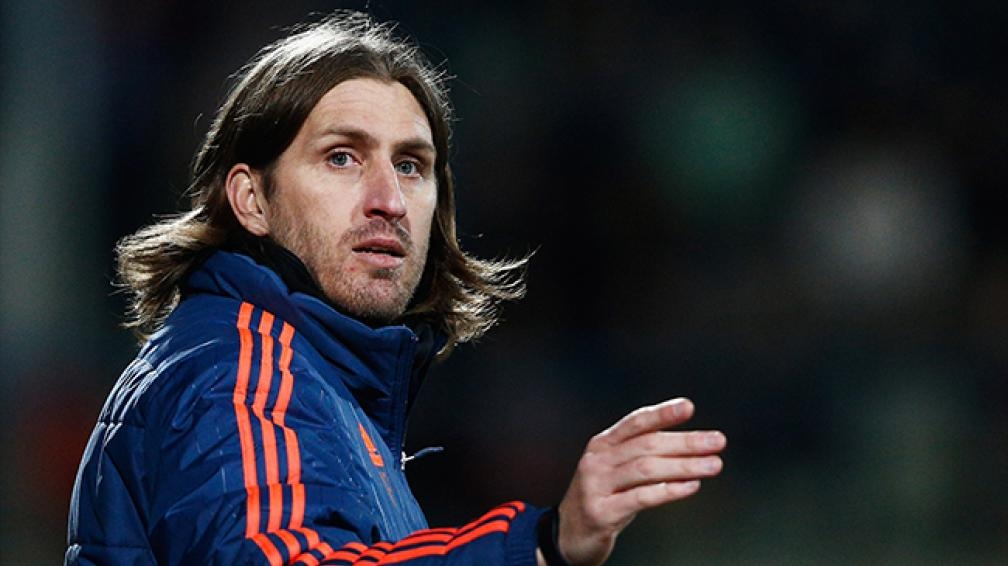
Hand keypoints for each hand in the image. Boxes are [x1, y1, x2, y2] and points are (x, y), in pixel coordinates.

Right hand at [545, 398, 725, 565]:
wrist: (569, 535)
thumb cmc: (603, 498)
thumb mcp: (615, 469)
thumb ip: (641, 453)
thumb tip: (690, 443)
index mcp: (602, 444)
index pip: (635, 422)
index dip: (662, 413)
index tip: (689, 407)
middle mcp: (597, 461)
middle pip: (647, 445)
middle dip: (686, 442)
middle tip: (718, 441)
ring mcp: (596, 486)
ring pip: (646, 469)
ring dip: (684, 465)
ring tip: (714, 465)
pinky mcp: (602, 512)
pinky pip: (641, 498)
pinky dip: (669, 490)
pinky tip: (691, 486)